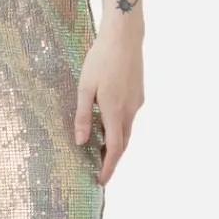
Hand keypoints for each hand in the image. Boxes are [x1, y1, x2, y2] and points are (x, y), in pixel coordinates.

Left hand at [74, 27, 144, 185]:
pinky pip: (129, 118)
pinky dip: (119, 128)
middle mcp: (129, 111)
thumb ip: (82, 116)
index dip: (108, 168)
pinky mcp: (138, 95)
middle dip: (111, 159)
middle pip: (122, 144)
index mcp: (114, 111)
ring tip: (99, 150)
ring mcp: (136, 103)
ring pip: (126, 131)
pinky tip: (107, 124)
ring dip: (115, 144)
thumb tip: (80, 142)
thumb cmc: (100, 59)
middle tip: (97, 170)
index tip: (100, 181)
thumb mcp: (85, 88)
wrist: (124, 37)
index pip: (114, 150)